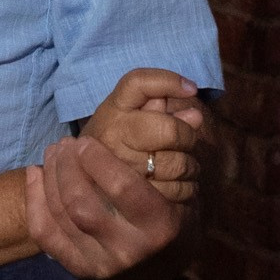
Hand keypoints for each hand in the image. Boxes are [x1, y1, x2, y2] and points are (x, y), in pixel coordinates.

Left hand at [23, 134, 184, 279]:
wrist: (158, 256)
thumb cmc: (166, 204)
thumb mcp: (176, 180)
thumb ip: (172, 142)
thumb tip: (189, 111)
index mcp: (161, 224)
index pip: (122, 187)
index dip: (97, 159)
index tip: (85, 141)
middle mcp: (132, 249)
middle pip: (82, 204)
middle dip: (66, 167)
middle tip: (65, 144)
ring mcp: (104, 263)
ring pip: (63, 215)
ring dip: (50, 176)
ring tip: (53, 152)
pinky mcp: (80, 269)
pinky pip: (46, 234)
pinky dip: (34, 200)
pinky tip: (35, 173)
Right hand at [79, 69, 203, 210]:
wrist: (83, 182)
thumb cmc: (114, 141)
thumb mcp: (129, 115)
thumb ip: (160, 104)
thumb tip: (195, 116)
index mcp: (112, 111)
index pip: (139, 84)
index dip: (169, 81)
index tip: (191, 87)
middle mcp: (113, 136)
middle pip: (169, 130)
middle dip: (188, 136)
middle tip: (186, 141)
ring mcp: (121, 169)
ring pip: (178, 164)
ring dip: (190, 165)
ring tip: (182, 165)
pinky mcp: (133, 198)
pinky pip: (177, 191)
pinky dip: (187, 188)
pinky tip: (178, 184)